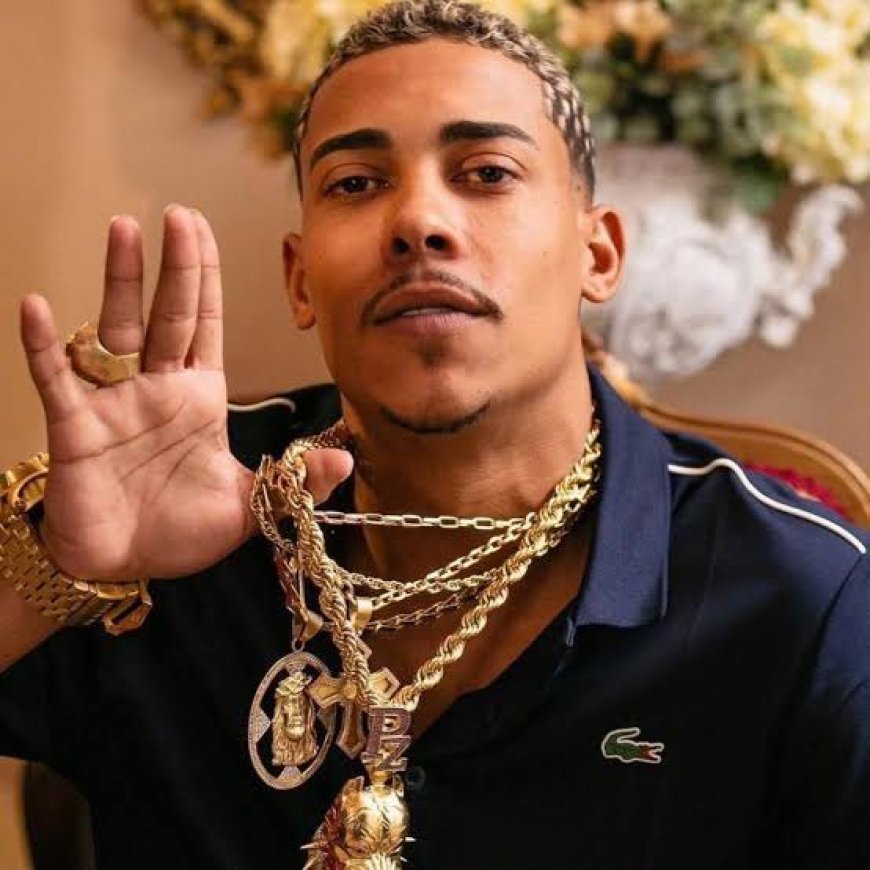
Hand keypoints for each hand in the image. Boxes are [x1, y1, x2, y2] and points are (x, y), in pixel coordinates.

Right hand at [19, 206, 350, 580]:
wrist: (123, 564)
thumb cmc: (179, 530)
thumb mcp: (248, 507)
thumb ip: (292, 482)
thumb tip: (344, 457)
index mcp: (198, 398)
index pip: (204, 325)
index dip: (206, 279)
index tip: (203, 231)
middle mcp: (156, 388)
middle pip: (168, 314)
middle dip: (176, 265)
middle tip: (179, 214)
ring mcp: (113, 403)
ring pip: (114, 330)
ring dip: (118, 282)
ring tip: (123, 230)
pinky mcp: (75, 428)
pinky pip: (55, 380)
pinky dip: (45, 347)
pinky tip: (37, 307)